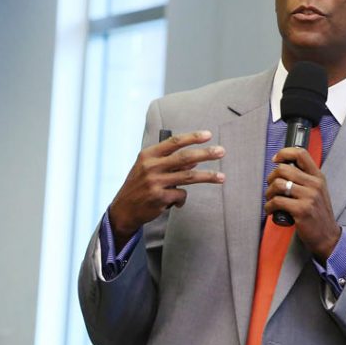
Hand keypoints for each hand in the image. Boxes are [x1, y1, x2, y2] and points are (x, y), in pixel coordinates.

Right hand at [109, 130, 224, 242]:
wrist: (123, 209)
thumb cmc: (139, 185)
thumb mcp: (148, 168)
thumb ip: (169, 163)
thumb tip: (194, 161)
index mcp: (148, 155)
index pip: (174, 142)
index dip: (192, 137)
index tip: (208, 135)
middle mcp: (151, 166)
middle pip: (185, 157)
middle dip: (206, 154)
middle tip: (221, 151)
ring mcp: (155, 182)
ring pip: (189, 177)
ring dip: (208, 176)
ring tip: (222, 177)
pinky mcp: (159, 198)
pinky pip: (181, 195)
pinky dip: (182, 199)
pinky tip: (176, 202)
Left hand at [264, 147, 340, 261]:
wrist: (327, 236)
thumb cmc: (318, 215)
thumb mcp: (318, 192)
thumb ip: (305, 179)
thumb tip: (283, 169)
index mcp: (318, 177)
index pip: (301, 154)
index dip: (284, 153)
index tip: (276, 159)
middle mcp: (315, 184)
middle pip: (283, 169)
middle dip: (271, 177)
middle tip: (270, 186)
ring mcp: (309, 197)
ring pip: (278, 184)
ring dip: (269, 192)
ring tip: (271, 199)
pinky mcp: (301, 210)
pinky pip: (277, 201)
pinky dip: (269, 206)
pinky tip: (271, 210)